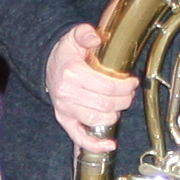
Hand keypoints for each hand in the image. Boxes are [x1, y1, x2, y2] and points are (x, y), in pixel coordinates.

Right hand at [45, 24, 136, 153]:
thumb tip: (97, 39)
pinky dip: (96, 144)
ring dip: (115, 114)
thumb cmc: (66, 53)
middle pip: (106, 104)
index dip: (125, 86)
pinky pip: (79, 137)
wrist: (47, 64)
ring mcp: (65, 109)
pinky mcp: (64, 120)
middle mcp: (67, 94)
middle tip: (129, 92)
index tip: (132, 82)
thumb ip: (86, 34)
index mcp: (72, 74)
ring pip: (98, 119)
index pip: (107, 86)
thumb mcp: (74, 36)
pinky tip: (110, 144)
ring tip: (119, 105)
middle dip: (124, 99)